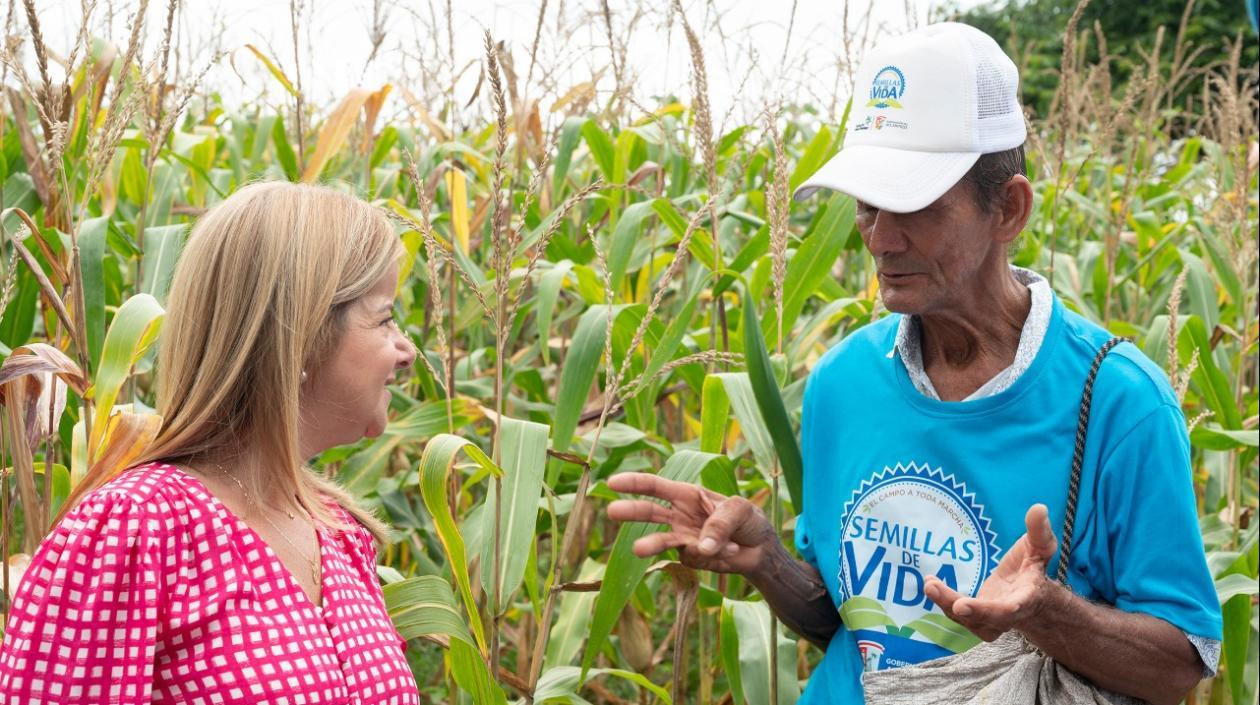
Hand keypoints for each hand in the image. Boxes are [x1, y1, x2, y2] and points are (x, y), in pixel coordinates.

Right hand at [606, 472, 778, 574]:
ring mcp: (683, 538)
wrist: (761, 550)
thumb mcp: (740, 510)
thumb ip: (720, 523)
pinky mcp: (691, 559)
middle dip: (630, 511)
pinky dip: (713, 553)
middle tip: (612, 512)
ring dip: (650, 544)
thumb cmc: (748, 520)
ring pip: (661, 540)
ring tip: (637, 549)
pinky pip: (694, 557)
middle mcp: (680, 516)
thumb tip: (700, 547)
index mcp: (688, 495)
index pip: (656, 487)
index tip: (613, 483)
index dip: (634, 483)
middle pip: (649, 512)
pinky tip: (731, 550)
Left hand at [925, 503, 1057, 641]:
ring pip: (967, 619)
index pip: (1010, 609)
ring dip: (946, 603)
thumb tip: (1039, 508)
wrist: (1033, 598)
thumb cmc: (1034, 569)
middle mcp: (1007, 616)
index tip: (964, 605)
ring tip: (930, 584)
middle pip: (985, 619)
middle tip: (939, 592)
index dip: (990, 610)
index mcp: (1025, 599)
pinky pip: (958, 615)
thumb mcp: (1041, 547)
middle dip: (964, 609)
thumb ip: (1039, 531)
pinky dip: (943, 601)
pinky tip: (931, 584)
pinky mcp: (976, 619)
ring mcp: (990, 621)